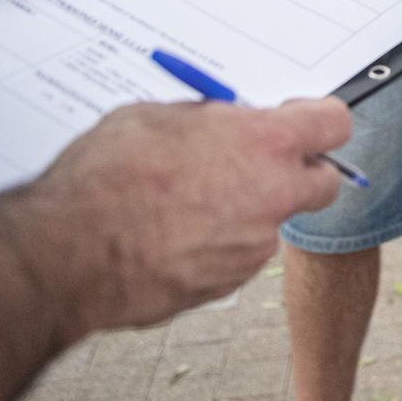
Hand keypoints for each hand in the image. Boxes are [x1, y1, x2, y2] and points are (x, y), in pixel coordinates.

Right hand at [24, 97, 352, 334]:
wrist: (67, 254)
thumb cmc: (105, 178)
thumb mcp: (158, 117)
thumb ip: (208, 121)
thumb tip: (222, 123)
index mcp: (264, 143)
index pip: (334, 123)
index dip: (317, 122)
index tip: (300, 123)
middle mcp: (274, 196)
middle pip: (324, 182)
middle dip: (299, 172)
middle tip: (257, 166)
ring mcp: (254, 246)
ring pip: (269, 221)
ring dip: (243, 212)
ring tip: (180, 206)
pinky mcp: (228, 283)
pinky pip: (234, 256)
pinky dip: (213, 247)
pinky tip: (167, 239)